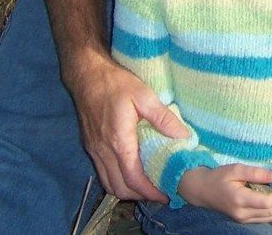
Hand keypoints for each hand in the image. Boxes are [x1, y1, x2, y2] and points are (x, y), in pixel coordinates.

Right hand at [68, 53, 188, 201]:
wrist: (86, 75)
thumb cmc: (116, 83)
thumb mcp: (145, 96)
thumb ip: (164, 118)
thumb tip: (184, 136)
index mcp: (119, 142)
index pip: (133, 179)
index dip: (149, 192)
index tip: (165, 195)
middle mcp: (103, 151)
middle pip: (119, 187)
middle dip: (139, 195)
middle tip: (159, 192)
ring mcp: (94, 150)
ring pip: (109, 183)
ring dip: (127, 190)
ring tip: (147, 186)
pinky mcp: (90, 146)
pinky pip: (103, 173)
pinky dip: (117, 179)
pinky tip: (130, 171)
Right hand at [178, 165, 271, 221]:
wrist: (202, 191)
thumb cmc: (219, 177)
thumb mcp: (235, 169)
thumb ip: (255, 172)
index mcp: (240, 200)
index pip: (267, 202)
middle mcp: (242, 214)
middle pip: (271, 213)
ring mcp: (243, 219)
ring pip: (270, 219)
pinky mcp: (244, 219)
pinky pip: (264, 219)